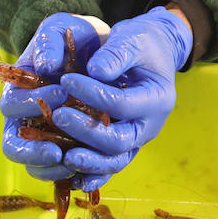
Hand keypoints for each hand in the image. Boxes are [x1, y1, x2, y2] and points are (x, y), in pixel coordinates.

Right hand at [0, 12, 109, 181]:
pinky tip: (89, 170)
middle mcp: (26, 119)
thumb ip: (49, 43)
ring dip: (53, 169)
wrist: (96, 48)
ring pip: (38, 166)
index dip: (33, 104)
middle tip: (59, 149)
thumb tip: (46, 66)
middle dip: (35, 150)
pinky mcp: (69, 148)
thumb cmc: (70, 37)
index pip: (12, 107)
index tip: (63, 92)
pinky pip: (64, 170)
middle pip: (15, 147)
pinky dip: (73, 175)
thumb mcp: (57, 29)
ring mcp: (46, 137)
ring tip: (74, 163)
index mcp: (17, 91)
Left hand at [48, 7, 192, 190]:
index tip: (66, 80)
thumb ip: (116, 54)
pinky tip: (74, 179)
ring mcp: (138, 138)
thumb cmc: (141, 44)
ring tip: (64, 157)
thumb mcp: (131, 39)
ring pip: (115, 161)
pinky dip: (93, 174)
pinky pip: (110, 165)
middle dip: (88, 133)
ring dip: (89, 162)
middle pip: (120, 141)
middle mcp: (150, 124)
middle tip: (59, 116)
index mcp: (157, 98)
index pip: (122, 104)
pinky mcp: (125, 144)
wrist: (152, 53)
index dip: (93, 94)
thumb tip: (95, 71)